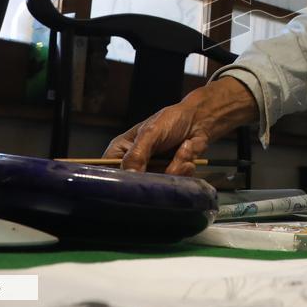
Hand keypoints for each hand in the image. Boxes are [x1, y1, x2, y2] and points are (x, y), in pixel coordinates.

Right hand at [102, 76, 256, 174]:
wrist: (200, 120)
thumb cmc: (171, 120)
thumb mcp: (151, 133)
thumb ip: (137, 154)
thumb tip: (128, 175)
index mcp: (120, 151)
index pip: (107, 173)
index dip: (115, 181)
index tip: (132, 180)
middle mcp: (134, 165)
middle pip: (133, 186)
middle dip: (153, 175)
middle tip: (165, 162)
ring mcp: (152, 172)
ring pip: (157, 186)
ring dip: (174, 168)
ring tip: (183, 148)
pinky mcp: (170, 177)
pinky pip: (175, 183)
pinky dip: (185, 167)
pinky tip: (188, 152)